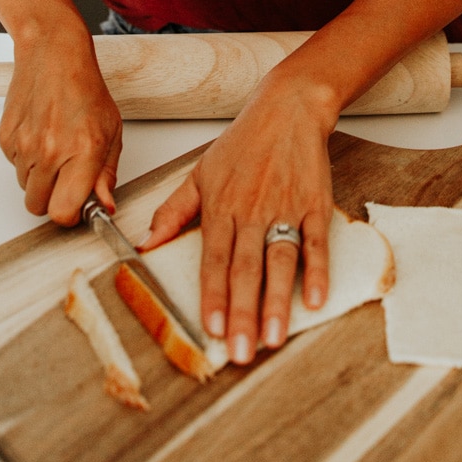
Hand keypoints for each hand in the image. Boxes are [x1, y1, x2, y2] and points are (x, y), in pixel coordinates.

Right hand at [0, 29, 122, 224]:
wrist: (53, 55)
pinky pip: (14, 166)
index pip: (63, 212)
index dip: (69, 215)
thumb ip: (106, 174)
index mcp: (82, 151)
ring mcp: (24, 144)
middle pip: (38, 206)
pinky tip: (40, 134)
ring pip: (25, 187)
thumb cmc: (85, 89)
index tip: (77, 205)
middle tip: (66, 176)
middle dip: (53, 199)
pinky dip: (26, 159)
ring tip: (55, 147)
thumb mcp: (111, 132)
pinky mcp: (5, 138)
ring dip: (39, 178)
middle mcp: (50, 151)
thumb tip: (105, 205)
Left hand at [138, 69, 337, 364]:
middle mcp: (251, 211)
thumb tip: (144, 244)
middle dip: (242, 312)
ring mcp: (285, 208)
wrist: (288, 109)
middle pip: (245, 268)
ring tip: (272, 338)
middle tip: (240, 352)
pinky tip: (314, 300)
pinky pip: (315, 242)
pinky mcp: (315, 204)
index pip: (213, 259)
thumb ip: (173, 212)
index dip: (213, 295)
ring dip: (276, 301)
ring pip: (279, 261)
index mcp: (221, 207)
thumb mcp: (200, 173)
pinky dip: (317, 271)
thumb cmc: (244, 142)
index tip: (211, 329)